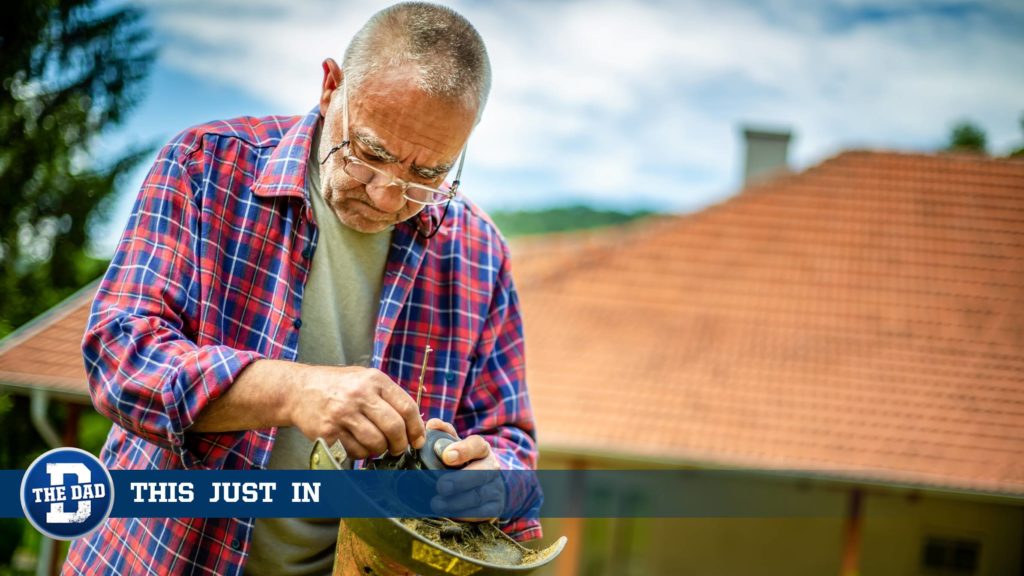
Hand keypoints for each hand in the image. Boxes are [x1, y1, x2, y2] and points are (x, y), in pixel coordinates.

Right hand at [289, 365, 424, 458]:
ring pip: (375, 443)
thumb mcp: (365, 379)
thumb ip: (388, 397)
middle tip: (398, 448)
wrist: (298, 389)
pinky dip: (360, 453)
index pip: (407, 407)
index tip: (417, 440)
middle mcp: (359, 394)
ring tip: (375, 446)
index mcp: (374, 380)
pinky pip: (355, 451)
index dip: (416, 428)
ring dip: (379, 450)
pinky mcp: (328, 431)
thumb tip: (414, 424)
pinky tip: (356, 444)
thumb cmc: (337, 386)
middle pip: (394, 428)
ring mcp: (343, 413)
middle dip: (400, 444)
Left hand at [426, 419, 504, 521]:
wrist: (486, 485)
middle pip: (481, 472)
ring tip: (436, 503)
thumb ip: (443, 434)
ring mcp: (494, 488)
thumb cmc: (463, 463)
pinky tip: (449, 514)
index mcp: (481, 449)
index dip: (463, 450)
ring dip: (456, 501)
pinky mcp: (494, 507)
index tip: (447, 456)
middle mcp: (491, 467)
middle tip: (441, 485)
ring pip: (478, 495)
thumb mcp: (454, 446)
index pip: (477, 445)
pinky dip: (464, 514)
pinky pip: (481, 513)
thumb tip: (432, 424)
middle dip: (460, 480)